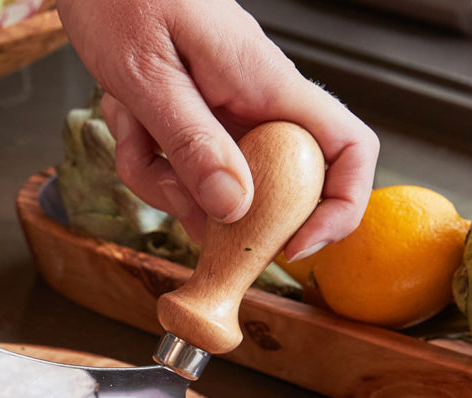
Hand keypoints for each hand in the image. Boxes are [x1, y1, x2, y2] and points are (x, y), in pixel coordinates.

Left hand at [56, 0, 378, 260]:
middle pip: (265, 188)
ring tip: (130, 128)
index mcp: (266, 84)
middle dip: (208, 206)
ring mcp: (224, 110)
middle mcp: (255, 100)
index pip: (348, 148)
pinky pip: (177, 163)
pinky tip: (123, 119)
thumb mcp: (148, 77)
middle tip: (162, 181)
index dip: (340, 206)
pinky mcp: (193, 114)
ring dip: (161, 177)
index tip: (293, 247)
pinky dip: (144, 156)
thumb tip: (235, 208)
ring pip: (210, 183)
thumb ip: (190, 142)